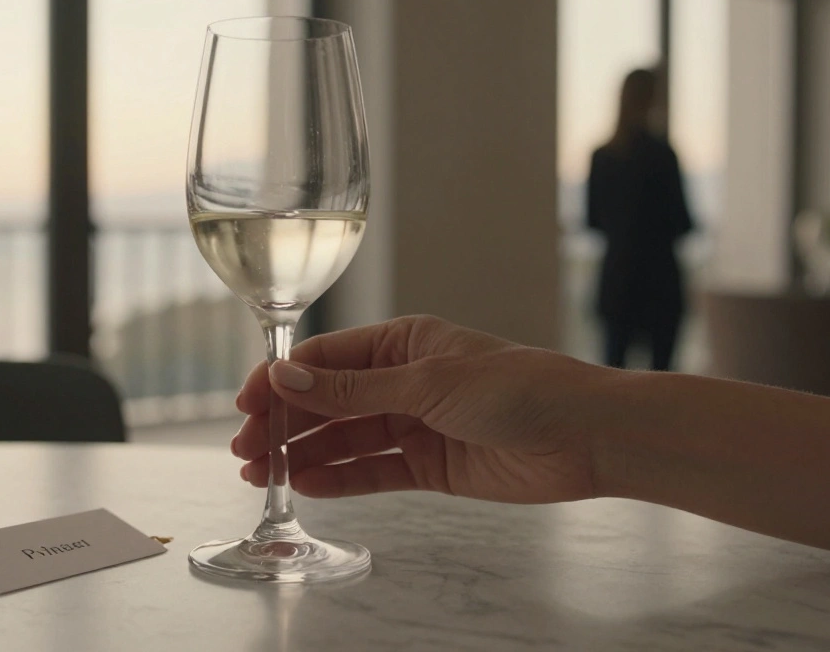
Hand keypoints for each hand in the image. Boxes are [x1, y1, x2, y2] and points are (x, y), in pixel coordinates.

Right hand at [231, 315, 607, 503]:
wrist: (584, 437)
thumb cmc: (517, 389)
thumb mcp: (427, 383)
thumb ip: (354, 391)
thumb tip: (285, 380)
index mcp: (404, 343)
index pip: (327, 360)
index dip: (282, 381)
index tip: (244, 404)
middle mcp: (405, 381)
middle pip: (329, 402)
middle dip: (284, 424)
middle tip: (244, 451)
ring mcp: (416, 424)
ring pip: (346, 438)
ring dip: (304, 453)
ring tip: (262, 475)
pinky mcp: (431, 465)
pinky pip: (375, 470)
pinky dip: (341, 478)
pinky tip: (308, 486)